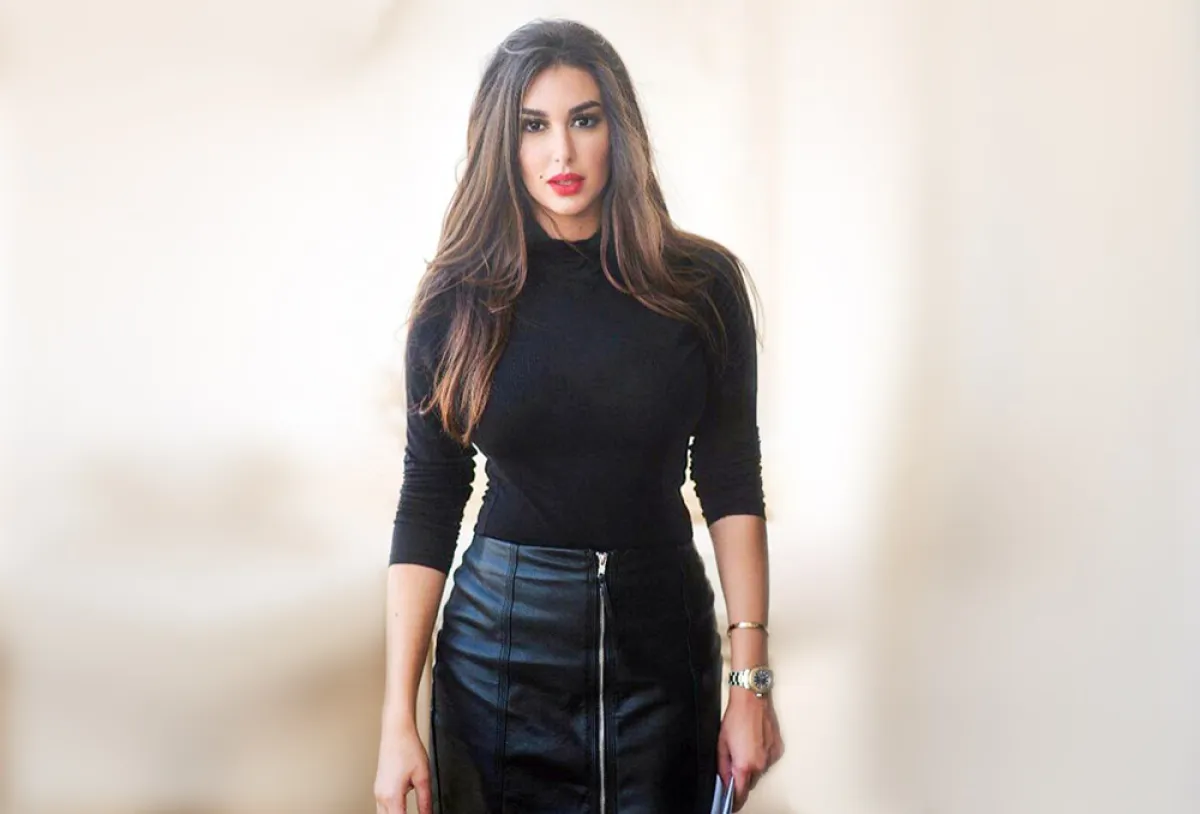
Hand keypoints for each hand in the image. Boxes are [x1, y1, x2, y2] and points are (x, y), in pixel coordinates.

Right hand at [374, 717, 431, 813]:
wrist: (396, 732)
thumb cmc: (408, 748)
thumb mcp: (423, 777)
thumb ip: (425, 801)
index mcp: (391, 796)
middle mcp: (381, 796)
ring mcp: (378, 792)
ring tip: (407, 812)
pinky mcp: (379, 787)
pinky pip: (381, 807)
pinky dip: (391, 812)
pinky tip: (400, 810)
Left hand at [717, 690, 784, 811]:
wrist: (753, 700)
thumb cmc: (736, 718)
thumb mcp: (721, 744)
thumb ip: (723, 767)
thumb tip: (724, 781)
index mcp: (745, 765)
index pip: (741, 794)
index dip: (734, 801)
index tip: (730, 804)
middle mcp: (761, 765)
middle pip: (750, 783)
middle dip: (741, 779)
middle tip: (733, 766)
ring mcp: (771, 758)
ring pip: (760, 772)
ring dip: (752, 767)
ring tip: (743, 748)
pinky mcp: (778, 750)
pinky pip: (767, 761)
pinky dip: (761, 757)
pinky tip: (754, 743)